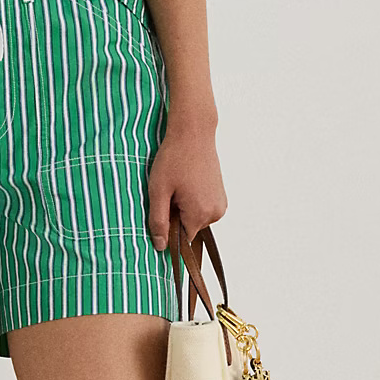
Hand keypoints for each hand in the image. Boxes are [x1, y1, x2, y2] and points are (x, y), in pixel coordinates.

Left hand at [146, 110, 226, 250]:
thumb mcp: (158, 191)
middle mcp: (215, 213)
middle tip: (170, 191)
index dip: (167, 226)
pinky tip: (187, 183)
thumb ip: (158, 221)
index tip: (163, 206)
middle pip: (188, 228)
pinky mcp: (221, 196)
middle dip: (175, 215)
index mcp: (200, 214)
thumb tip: (161, 247)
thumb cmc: (174, 158)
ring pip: (195, 219)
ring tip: (179, 184)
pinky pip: (202, 209)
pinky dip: (193, 201)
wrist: (194, 133)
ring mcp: (221, 205)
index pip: (181, 240)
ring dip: (183, 208)